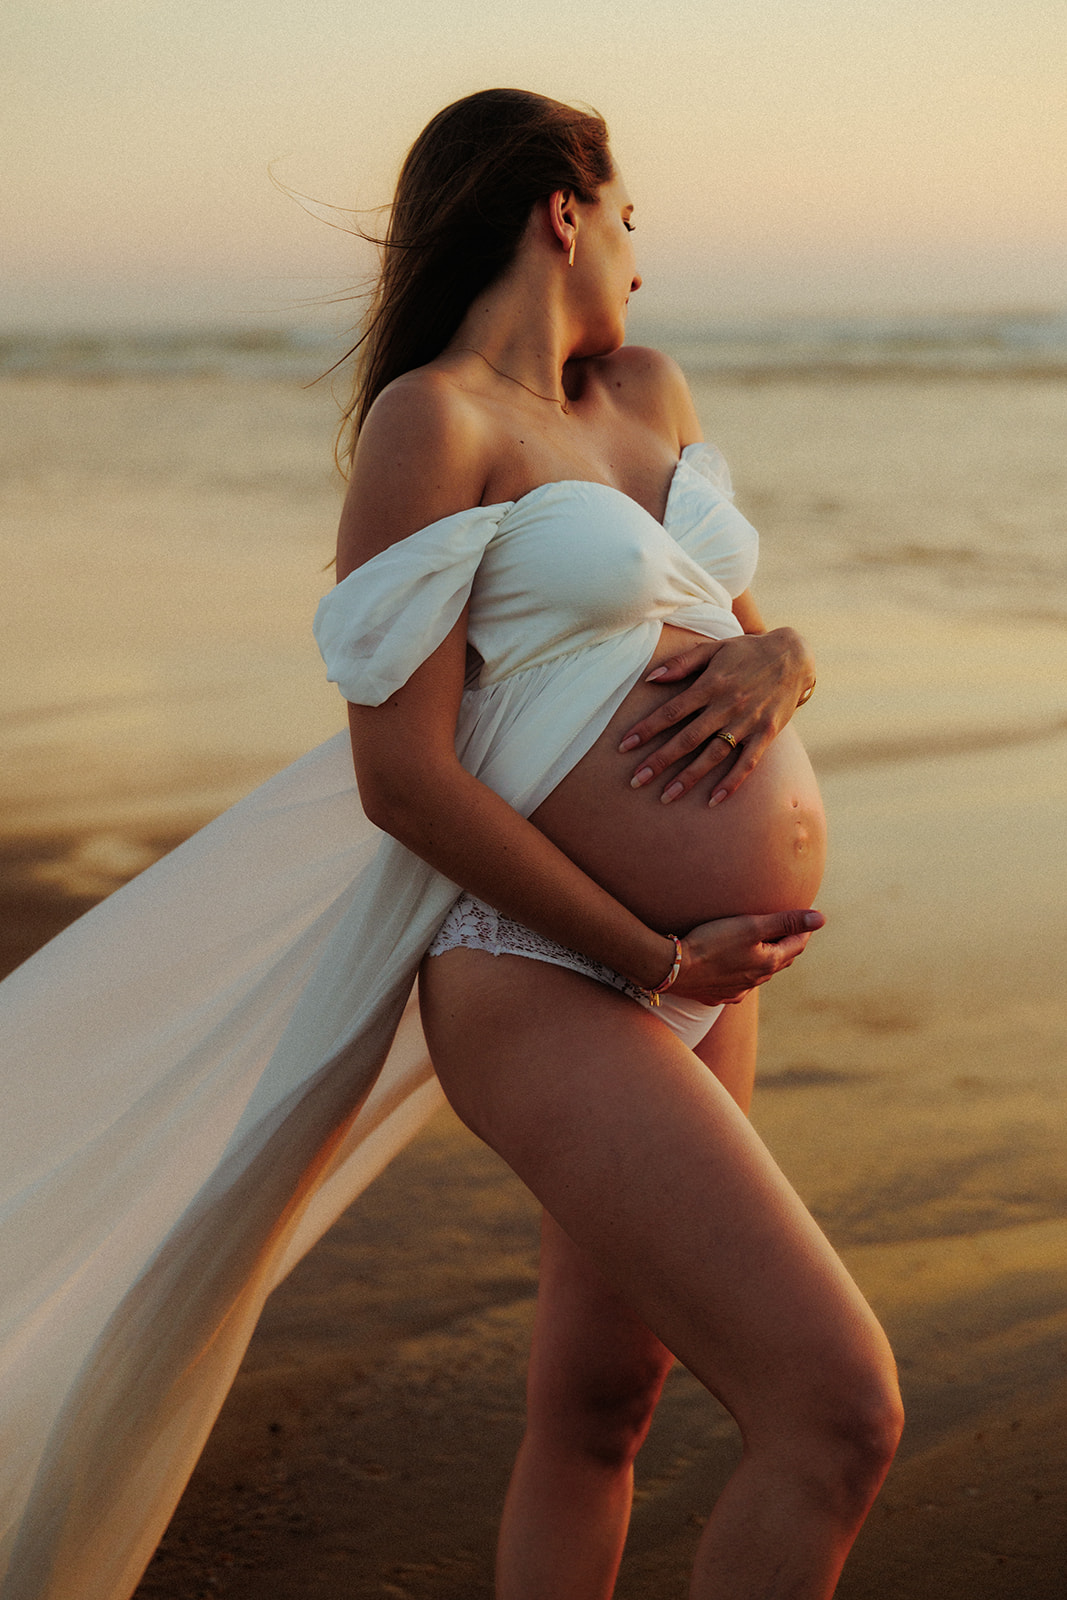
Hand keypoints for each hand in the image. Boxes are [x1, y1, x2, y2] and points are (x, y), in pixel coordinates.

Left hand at [619, 628, 814, 805]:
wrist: (794, 655)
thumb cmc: (747, 651)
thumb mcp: (714, 648)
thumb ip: (683, 662)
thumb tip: (650, 678)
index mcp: (711, 684)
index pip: (671, 711)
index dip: (646, 729)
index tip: (624, 746)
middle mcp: (727, 705)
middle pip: (688, 738)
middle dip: (660, 760)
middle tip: (635, 780)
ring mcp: (748, 722)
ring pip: (713, 755)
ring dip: (689, 777)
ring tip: (666, 796)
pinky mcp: (766, 734)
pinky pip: (747, 763)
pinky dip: (731, 783)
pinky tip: (713, 801)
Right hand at [669, 908, 824, 1005]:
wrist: (673, 968)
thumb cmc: (712, 942)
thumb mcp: (750, 925)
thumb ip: (785, 921)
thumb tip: (821, 918)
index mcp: (769, 962)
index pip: (797, 944)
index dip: (803, 928)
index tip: (804, 915)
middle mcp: (756, 980)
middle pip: (780, 959)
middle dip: (787, 943)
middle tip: (788, 928)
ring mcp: (736, 990)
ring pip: (759, 973)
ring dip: (764, 959)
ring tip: (760, 945)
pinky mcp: (717, 995)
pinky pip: (737, 985)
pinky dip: (742, 973)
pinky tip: (734, 969)